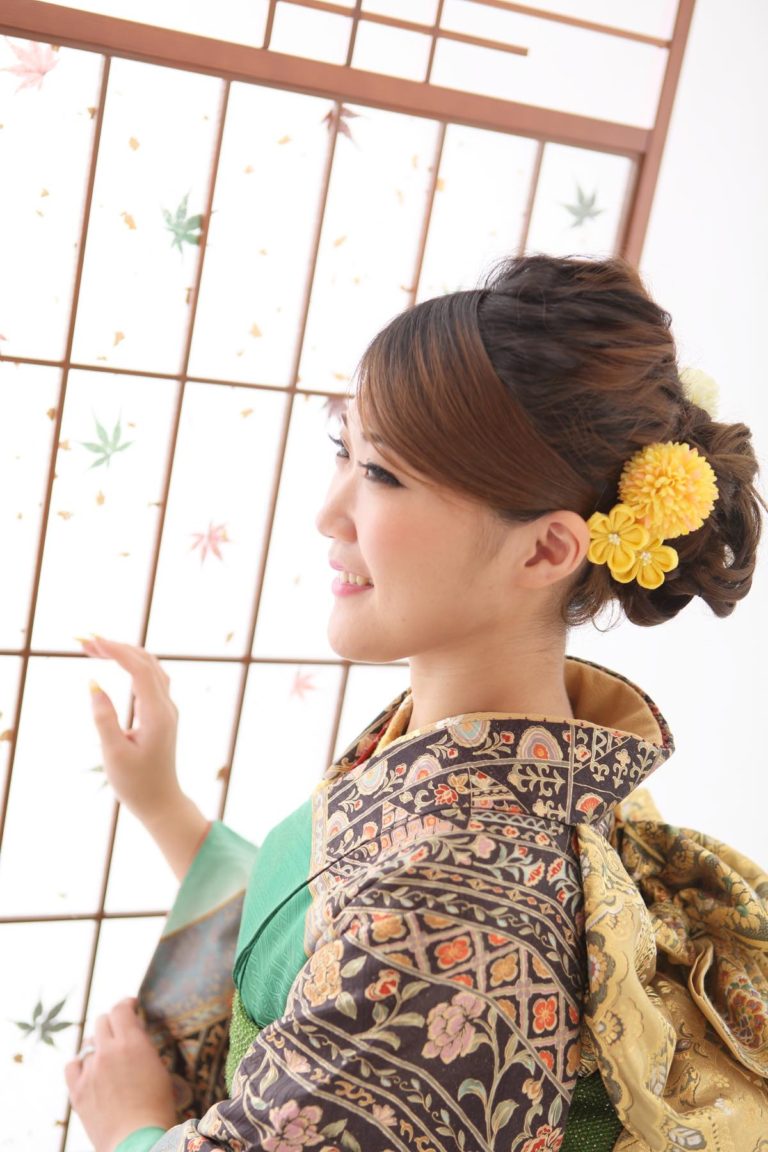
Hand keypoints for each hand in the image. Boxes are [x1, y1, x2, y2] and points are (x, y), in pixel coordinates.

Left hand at [65, 998, 176, 1151]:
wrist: (138, 1141)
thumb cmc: (157, 1107)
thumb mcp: (159, 1069)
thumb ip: (143, 1047)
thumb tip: (135, 1035)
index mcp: (131, 1042)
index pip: (121, 1008)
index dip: (126, 1004)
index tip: (131, 1006)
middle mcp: (107, 1051)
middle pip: (102, 1021)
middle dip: (112, 1022)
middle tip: (120, 1030)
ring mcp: (90, 1071)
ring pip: (88, 1043)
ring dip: (97, 1044)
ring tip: (106, 1054)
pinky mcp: (77, 1091)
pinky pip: (72, 1065)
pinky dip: (80, 1063)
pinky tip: (88, 1068)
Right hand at [80, 636, 209, 878]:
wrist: (161, 802)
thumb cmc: (136, 783)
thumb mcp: (113, 754)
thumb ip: (104, 718)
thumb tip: (93, 683)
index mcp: (158, 715)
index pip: (139, 670)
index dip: (115, 651)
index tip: (90, 641)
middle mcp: (167, 707)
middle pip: (145, 662)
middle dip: (116, 646)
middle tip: (83, 640)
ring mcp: (167, 709)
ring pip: (151, 667)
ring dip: (125, 652)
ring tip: (95, 646)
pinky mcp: (162, 713)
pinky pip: (151, 677)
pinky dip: (132, 664)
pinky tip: (117, 661)